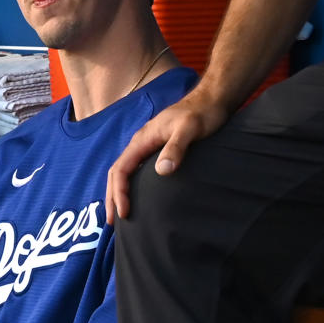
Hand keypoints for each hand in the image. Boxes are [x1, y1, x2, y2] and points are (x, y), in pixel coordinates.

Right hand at [105, 91, 230, 222]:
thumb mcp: (190, 129)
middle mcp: (140, 143)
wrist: (211, 100)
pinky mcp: (156, 149)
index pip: (120, 169)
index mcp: (142, 140)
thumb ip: (176, 148)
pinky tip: (136, 196)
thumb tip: (162, 171)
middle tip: (111, 222)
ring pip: (124, 171)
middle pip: (116, 173)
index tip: (124, 212)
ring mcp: (147, 146)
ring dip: (118, 192)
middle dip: (112, 197)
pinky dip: (129, 185)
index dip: (119, 193)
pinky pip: (135, 170)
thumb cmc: (202, 113)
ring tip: (119, 213)